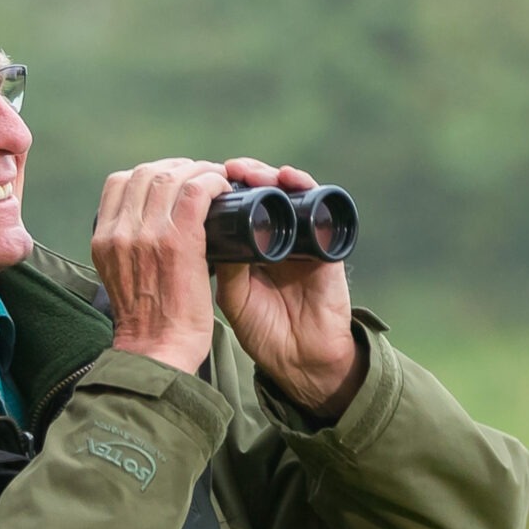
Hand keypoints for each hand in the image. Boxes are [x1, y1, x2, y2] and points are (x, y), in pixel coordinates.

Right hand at [94, 157, 228, 374]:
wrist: (156, 353)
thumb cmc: (148, 323)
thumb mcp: (120, 277)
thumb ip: (128, 248)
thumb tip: (152, 225)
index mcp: (104, 238)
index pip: (120, 182)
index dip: (151, 173)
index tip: (174, 181)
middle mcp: (120, 231)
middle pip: (146, 173)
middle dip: (178, 167)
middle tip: (201, 177)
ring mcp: (147, 234)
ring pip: (171, 176)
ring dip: (199, 171)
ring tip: (216, 180)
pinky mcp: (178, 242)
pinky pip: (195, 192)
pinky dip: (211, 183)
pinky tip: (223, 189)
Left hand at [214, 159, 364, 416]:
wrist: (300, 358)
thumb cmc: (264, 330)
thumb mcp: (233, 296)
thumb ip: (225, 265)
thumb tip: (208, 227)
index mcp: (250, 247)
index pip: (236, 206)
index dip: (222, 189)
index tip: (203, 178)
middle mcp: (275, 236)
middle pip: (260, 191)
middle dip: (244, 175)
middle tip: (226, 170)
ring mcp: (301, 237)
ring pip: (287, 191)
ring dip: (269, 175)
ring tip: (250, 173)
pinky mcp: (325, 243)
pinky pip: (319, 207)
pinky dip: (304, 187)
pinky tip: (288, 179)